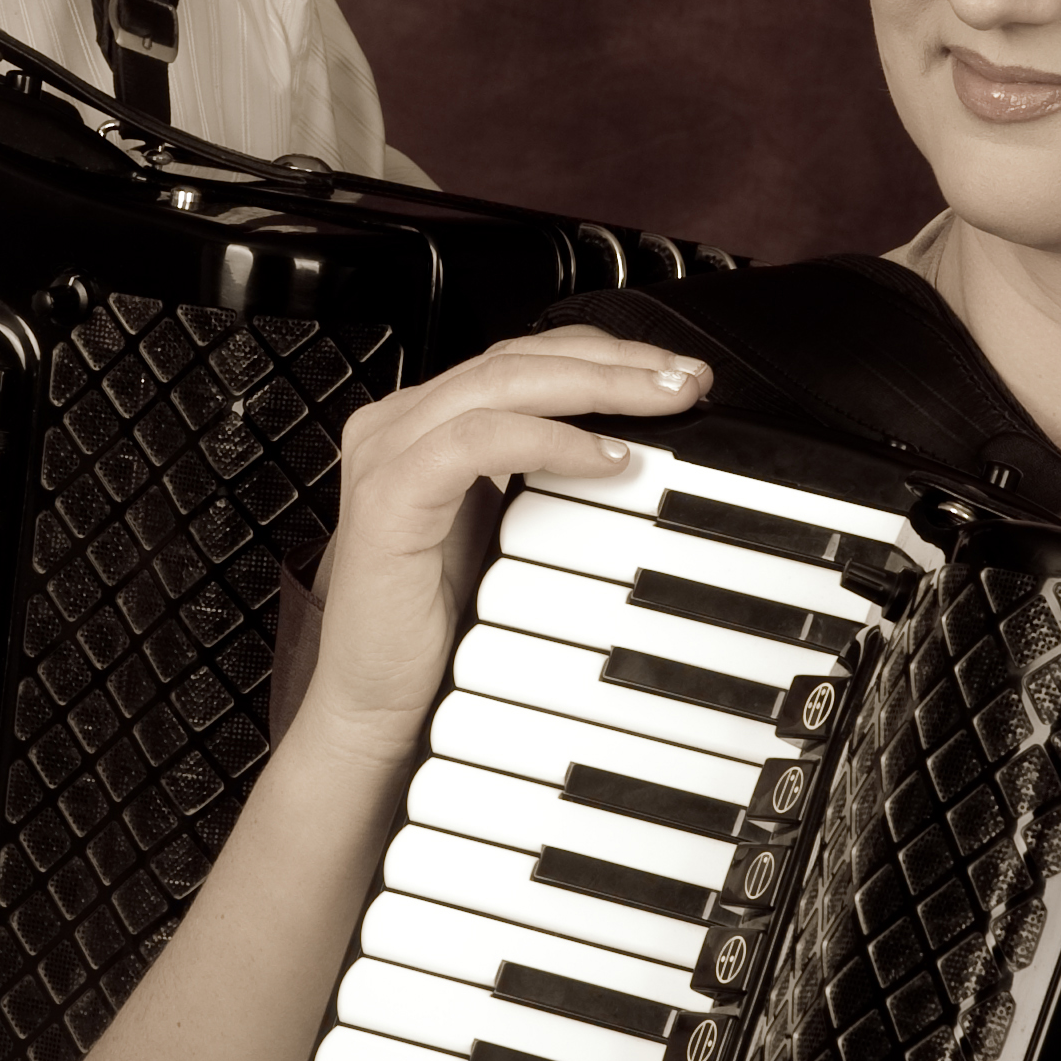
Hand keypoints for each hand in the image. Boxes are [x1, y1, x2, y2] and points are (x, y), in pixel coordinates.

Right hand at [295, 328, 710, 768]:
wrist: (375, 705)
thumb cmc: (433, 628)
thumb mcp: (503, 530)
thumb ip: (542, 476)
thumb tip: (630, 441)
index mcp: (422, 423)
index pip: (521, 360)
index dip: (602, 355)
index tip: (673, 374)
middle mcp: (398, 425)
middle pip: (519, 359)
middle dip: (614, 361)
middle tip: (686, 379)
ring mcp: (387, 454)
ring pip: (503, 383)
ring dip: (597, 386)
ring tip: (664, 403)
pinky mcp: (389, 498)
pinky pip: (479, 442)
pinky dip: (549, 440)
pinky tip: (607, 458)